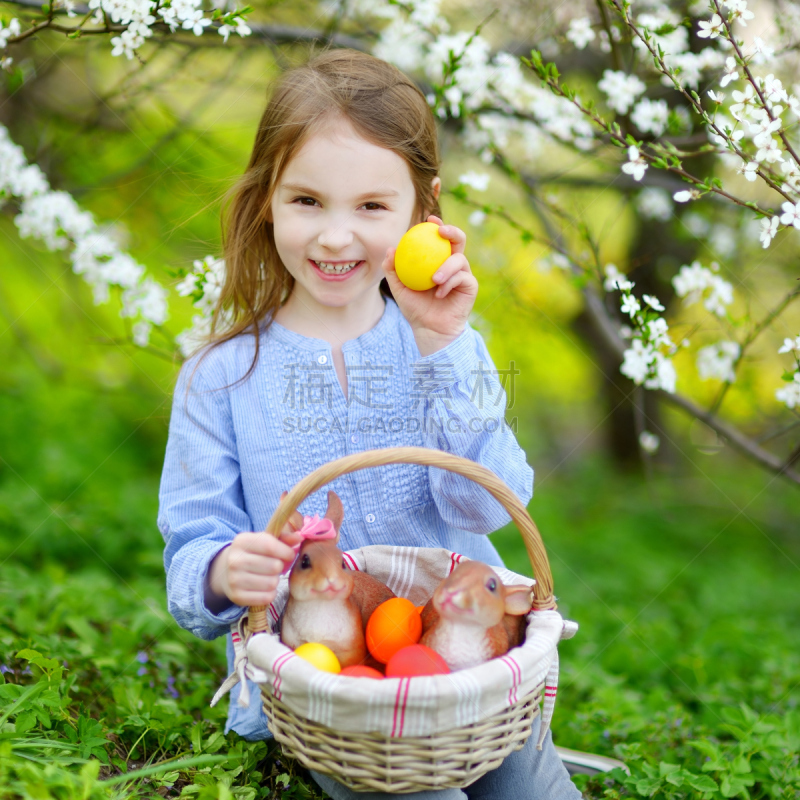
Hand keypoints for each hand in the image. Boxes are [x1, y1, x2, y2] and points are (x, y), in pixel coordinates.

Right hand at [205, 528, 301, 610]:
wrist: (226, 571)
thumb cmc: (252, 553)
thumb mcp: (263, 541)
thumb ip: (283, 538)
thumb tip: (299, 537)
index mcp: (242, 541)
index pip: (270, 546)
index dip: (285, 551)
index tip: (289, 554)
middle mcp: (235, 560)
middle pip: (274, 566)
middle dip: (280, 567)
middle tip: (275, 566)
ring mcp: (234, 579)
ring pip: (271, 583)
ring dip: (275, 580)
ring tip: (269, 576)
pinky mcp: (237, 596)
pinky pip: (266, 597)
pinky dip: (270, 593)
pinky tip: (265, 587)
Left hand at [382, 215, 477, 356]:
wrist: (429, 329)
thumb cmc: (415, 308)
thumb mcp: (399, 288)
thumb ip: (393, 270)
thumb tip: (390, 249)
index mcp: (437, 260)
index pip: (439, 238)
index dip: (438, 225)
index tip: (429, 219)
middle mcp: (452, 264)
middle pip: (458, 240)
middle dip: (453, 231)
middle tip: (441, 231)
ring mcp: (463, 274)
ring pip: (460, 259)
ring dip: (447, 267)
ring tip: (434, 279)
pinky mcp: (470, 286)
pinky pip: (462, 277)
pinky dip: (449, 283)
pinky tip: (439, 293)